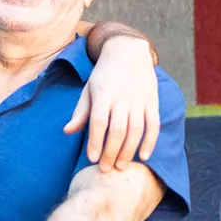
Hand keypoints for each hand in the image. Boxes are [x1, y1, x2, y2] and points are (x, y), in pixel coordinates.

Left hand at [64, 36, 158, 172]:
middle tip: (106, 169)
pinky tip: (144, 156)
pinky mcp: (153, 100)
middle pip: (117, 130)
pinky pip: (153, 124)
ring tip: (121, 166)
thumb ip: (81, 111)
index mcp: (103, 93)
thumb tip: (67, 131)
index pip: (98, 122)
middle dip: (111, 152)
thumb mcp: (89, 88)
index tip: (91, 159)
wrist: (128, 50)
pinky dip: (150, 141)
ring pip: (136, 130)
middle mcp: (122, 96)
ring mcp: (140, 99)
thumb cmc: (104, 74)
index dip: (95, 142)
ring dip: (129, 151)